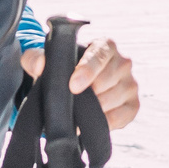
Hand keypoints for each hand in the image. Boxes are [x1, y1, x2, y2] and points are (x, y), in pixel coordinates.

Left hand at [20, 34, 142, 128]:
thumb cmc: (63, 70)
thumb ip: (35, 58)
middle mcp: (123, 62)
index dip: (88, 69)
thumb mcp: (46, 62)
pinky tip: (91, 119)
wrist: (74, 90)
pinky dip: (104, 122)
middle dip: (87, 93)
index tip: (73, 85)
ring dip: (92, 108)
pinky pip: (121, 117)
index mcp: (105, 45)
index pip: (100, 54)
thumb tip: (39, 64)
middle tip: (72, 99)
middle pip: (106, 80)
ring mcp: (131, 84)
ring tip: (79, 108)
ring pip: (112, 100)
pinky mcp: (133, 105)